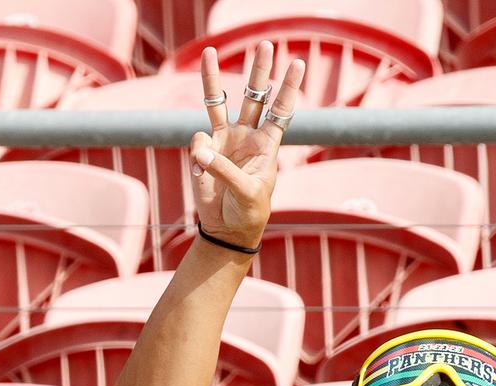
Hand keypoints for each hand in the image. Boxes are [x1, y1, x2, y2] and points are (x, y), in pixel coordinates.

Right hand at [191, 41, 304, 250]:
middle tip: (267, 44)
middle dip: (260, 71)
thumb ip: (225, 170)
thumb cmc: (248, 212)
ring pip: (217, 102)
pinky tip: (203, 173)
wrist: (226, 229)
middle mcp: (247, 136)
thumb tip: (201, 148)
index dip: (288, 88)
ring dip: (212, 78)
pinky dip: (198, 154)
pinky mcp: (203, 152)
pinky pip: (197, 141)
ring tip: (208, 53)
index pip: (280, 111)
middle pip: (253, 96)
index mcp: (267, 145)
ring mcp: (224, 141)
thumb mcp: (246, 193)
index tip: (298, 63)